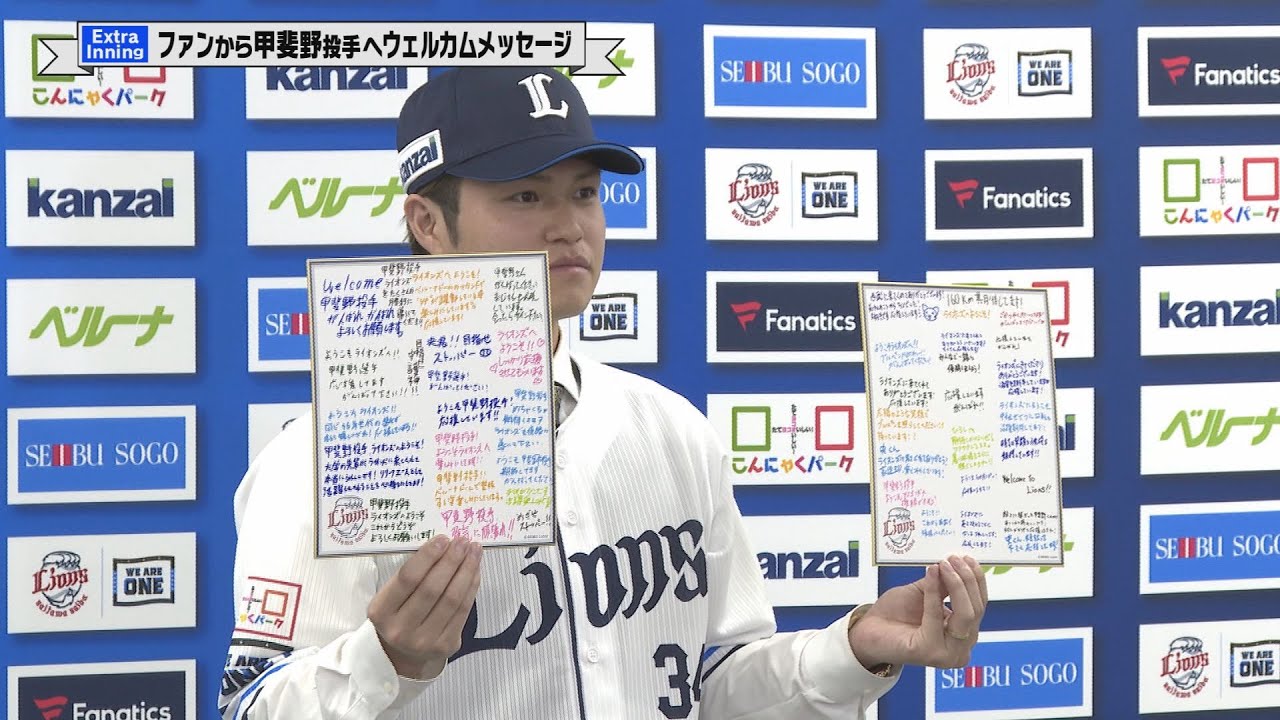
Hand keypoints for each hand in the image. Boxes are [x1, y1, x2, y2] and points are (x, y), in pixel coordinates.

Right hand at [367, 534, 483, 679]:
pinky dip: (471, 587)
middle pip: (432, 588)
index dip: (428, 556)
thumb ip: (412, 574)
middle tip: (463, 541)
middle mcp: (400, 630)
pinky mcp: (446, 646)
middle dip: (451, 561)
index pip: (408, 578)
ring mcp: (424, 641)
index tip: (443, 539)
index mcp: (381, 612)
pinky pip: (463, 611)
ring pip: (452, 599)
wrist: (403, 654)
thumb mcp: (391, 596)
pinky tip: (475, 571)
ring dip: (466, 570)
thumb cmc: (399, 614)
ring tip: (474, 551)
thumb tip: (443, 545)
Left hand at [847, 555, 986, 670]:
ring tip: (944, 564)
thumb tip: (960, 564)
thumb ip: (944, 584)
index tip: (968, 558)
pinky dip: (934, 593)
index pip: (979, 606)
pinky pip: (937, 617)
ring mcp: (947, 654)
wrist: (867, 630)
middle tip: (954, 559)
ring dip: (956, 585)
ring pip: (965, 615)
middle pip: (976, 610)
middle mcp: (960, 649)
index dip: (976, 581)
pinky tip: (930, 574)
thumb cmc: (895, 614)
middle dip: (967, 581)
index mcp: (963, 635)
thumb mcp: (924, 592)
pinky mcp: (930, 652)